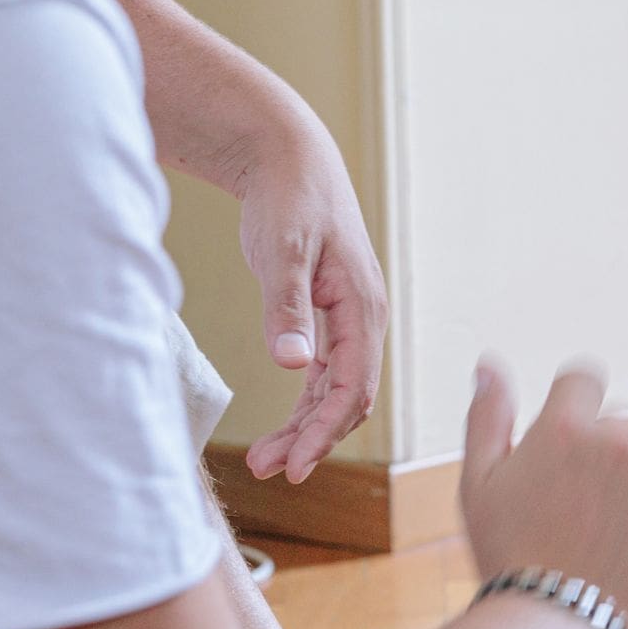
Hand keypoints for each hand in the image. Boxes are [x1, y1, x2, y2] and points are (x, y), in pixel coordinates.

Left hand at [236, 118, 388, 483]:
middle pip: (348, 396)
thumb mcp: (283, 251)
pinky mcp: (326, 314)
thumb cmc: (289, 198)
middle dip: (312, 438)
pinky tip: (280, 424)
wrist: (289, 158)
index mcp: (363, 306)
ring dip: (306, 426)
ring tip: (264, 458)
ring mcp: (347, 318)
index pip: (354, 386)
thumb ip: (288, 308)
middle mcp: (364, 317)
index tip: (292, 465)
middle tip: (269, 471)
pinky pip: (324, 373)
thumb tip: (294, 365)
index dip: (324, 431)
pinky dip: (303, 402)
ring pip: (335, 389)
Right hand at [459, 359, 627, 628]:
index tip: (565, 448)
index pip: (583, 380)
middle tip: (573, 509)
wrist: (558, 623)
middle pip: (617, 425)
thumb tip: (489, 364)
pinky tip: (627, 547)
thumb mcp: (479, 484)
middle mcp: (619, 441)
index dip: (572, 409)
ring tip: (598, 536)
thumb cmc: (509, 554)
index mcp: (566, 427)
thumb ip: (488, 416)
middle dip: (599, 455)